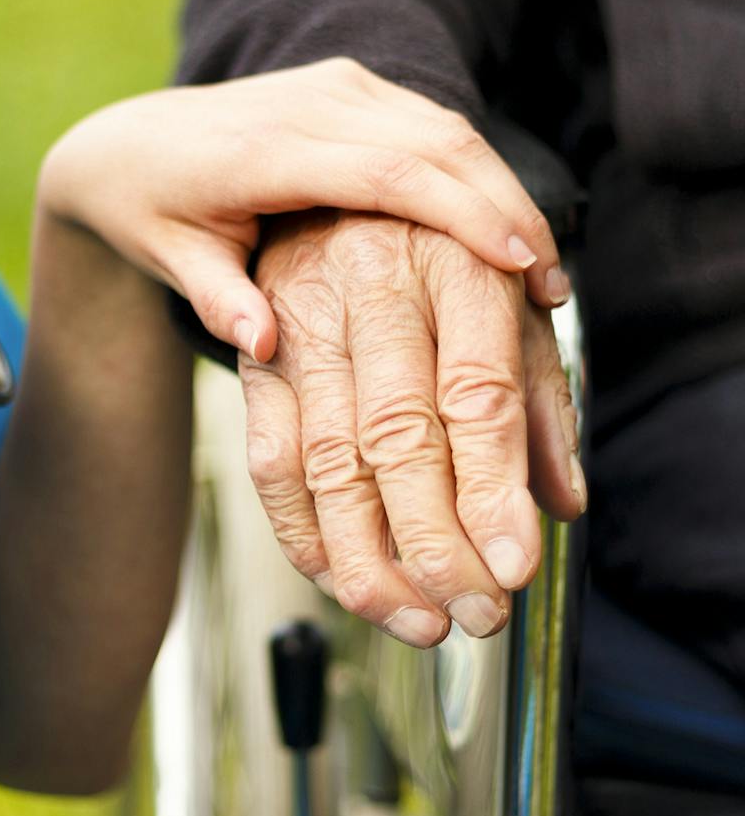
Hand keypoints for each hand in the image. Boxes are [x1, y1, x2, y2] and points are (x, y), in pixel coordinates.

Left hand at [38, 57, 568, 363]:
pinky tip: (500, 227)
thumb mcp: (171, 260)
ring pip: (445, 128)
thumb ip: (220, 301)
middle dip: (505, 209)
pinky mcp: (350, 86)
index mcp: (266, 149)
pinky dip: (472, 173)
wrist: (129, 145)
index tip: (522, 266)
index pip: (387, 174)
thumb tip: (266, 350)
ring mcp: (334, 85)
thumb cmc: (151, 211)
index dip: (462, 216)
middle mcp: (309, 103)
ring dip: (500, 191)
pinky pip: (428, 123)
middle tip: (553, 286)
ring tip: (543, 268)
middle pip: (436, 144)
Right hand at [241, 210, 584, 645]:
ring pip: (324, 461)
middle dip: (435, 542)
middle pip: (396, 435)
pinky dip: (303, 536)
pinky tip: (344, 583)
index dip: (492, 488)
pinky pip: (269, 463)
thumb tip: (560, 503)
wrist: (330, 194)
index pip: (475, 392)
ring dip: (368, 558)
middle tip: (474, 612)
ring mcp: (301, 324)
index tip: (512, 566)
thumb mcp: (509, 302)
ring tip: (418, 621)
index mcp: (456, 267)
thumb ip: (539, 398)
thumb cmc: (435, 255)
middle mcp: (372, 290)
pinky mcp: (254, 363)